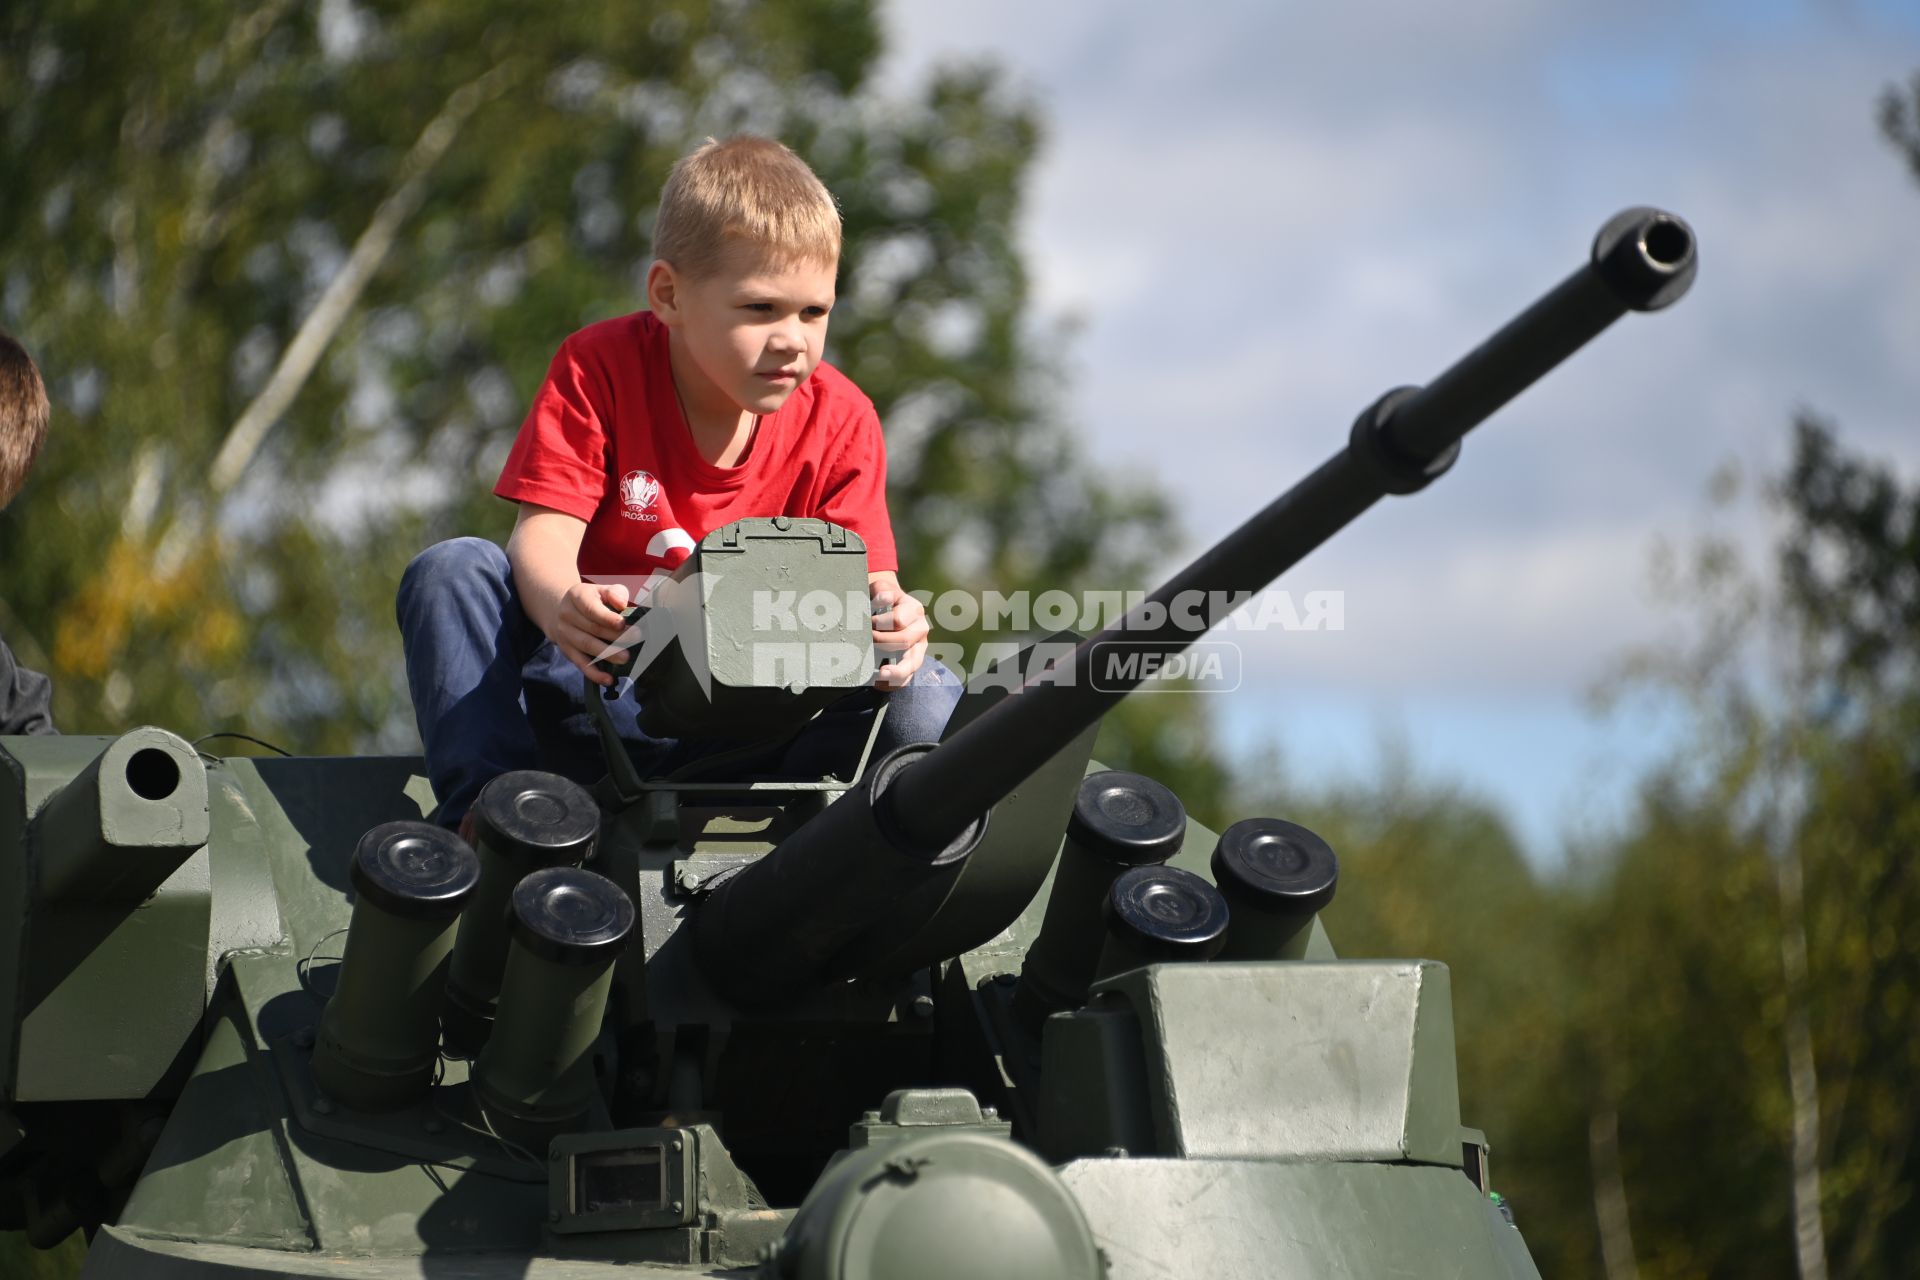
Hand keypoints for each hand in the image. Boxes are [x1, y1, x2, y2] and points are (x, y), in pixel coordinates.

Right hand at [549, 581, 633, 686]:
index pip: (591, 608)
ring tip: (625, 658)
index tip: (623, 624)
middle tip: (635, 640)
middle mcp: (567, 615)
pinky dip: (594, 674)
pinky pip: (581, 664)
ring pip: (586, 646)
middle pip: (592, 628)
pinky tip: (608, 679)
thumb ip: (614, 593)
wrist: (561, 611)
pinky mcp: (568, 651)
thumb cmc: (591, 600)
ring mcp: (565, 635)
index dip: (607, 617)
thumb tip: (622, 604)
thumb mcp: (601, 590)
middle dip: (615, 636)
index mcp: (576, 596)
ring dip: (607, 653)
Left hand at [869, 573, 928, 689]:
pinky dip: (894, 682)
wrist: (887, 608)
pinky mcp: (911, 663)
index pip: (898, 620)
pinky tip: (880, 684)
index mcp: (914, 610)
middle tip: (866, 641)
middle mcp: (920, 629)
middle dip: (881, 642)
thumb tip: (884, 598)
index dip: (879, 623)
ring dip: (895, 670)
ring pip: (911, 664)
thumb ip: (882, 590)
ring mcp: (918, 648)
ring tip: (881, 674)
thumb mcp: (881, 589)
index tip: (867, 623)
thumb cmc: (882, 599)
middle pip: (903, 641)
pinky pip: (907, 678)